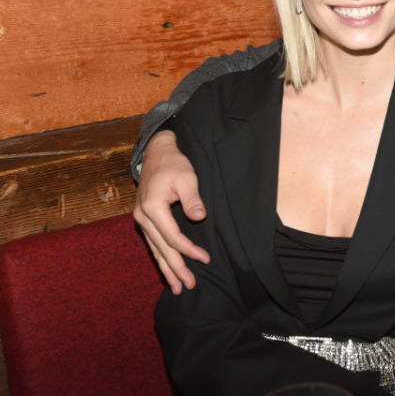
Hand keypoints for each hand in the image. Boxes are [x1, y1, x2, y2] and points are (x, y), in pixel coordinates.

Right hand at [133, 130, 209, 293]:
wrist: (157, 154)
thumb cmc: (174, 164)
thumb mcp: (187, 177)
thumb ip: (192, 198)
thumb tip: (199, 217)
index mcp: (152, 207)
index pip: (172, 236)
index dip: (189, 250)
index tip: (205, 259)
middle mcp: (142, 217)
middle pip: (161, 249)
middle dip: (176, 269)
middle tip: (189, 286)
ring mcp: (142, 220)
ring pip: (155, 250)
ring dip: (167, 269)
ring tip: (178, 287)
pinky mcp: (145, 220)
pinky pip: (153, 244)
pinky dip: (161, 258)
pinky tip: (168, 270)